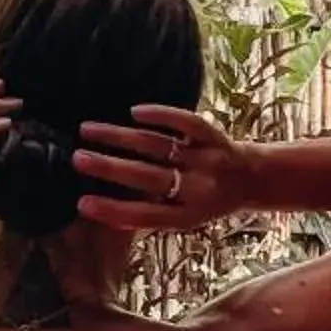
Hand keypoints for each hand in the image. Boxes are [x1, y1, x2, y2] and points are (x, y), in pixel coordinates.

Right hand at [73, 105, 250, 232]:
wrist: (253, 181)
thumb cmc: (205, 202)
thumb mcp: (183, 219)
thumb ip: (150, 215)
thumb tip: (103, 212)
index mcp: (186, 216)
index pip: (144, 216)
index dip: (112, 210)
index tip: (82, 202)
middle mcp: (197, 189)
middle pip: (147, 178)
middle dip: (109, 168)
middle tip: (77, 159)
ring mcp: (205, 159)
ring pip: (158, 146)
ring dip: (120, 137)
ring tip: (88, 130)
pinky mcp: (213, 135)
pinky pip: (185, 122)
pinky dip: (160, 115)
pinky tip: (133, 112)